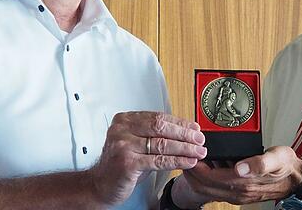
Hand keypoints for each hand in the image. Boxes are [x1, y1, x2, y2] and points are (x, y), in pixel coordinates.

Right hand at [89, 111, 206, 205]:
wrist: (101, 184)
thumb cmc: (120, 164)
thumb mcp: (136, 143)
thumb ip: (154, 135)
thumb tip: (184, 132)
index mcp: (125, 120)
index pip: (158, 117)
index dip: (179, 122)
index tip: (194, 128)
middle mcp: (122, 129)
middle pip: (161, 128)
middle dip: (184, 134)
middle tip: (199, 139)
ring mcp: (123, 145)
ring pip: (162, 144)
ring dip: (185, 148)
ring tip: (198, 151)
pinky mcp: (127, 163)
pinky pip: (159, 161)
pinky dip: (177, 161)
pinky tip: (188, 161)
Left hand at [179, 146, 301, 204]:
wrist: (296, 179)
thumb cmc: (286, 166)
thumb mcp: (276, 158)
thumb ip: (259, 163)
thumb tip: (240, 167)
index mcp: (242, 183)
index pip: (209, 178)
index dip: (196, 168)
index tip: (189, 155)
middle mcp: (237, 192)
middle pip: (203, 187)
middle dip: (190, 173)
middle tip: (183, 157)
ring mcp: (237, 195)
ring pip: (207, 190)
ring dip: (197, 177)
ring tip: (191, 161)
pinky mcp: (239, 193)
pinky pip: (216, 189)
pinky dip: (206, 180)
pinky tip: (207, 167)